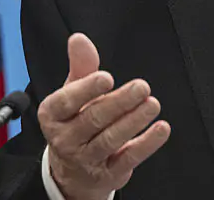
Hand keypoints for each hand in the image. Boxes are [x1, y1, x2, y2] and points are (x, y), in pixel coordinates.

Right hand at [38, 33, 170, 199]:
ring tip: (152, 104)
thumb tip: (78, 39)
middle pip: (93, 119)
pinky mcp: (107, 174)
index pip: (66, 101)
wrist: (73, 170)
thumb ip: (80, 65)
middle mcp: (65, 139)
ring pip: (110, 139)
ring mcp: (85, 159)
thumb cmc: (75, 120)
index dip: (87, 89)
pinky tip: (161, 129)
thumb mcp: (73, 91)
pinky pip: (128, 159)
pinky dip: (146, 144)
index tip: (107, 77)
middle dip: (119, 102)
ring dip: (134, 121)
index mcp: (52, 115)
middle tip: (142, 87)